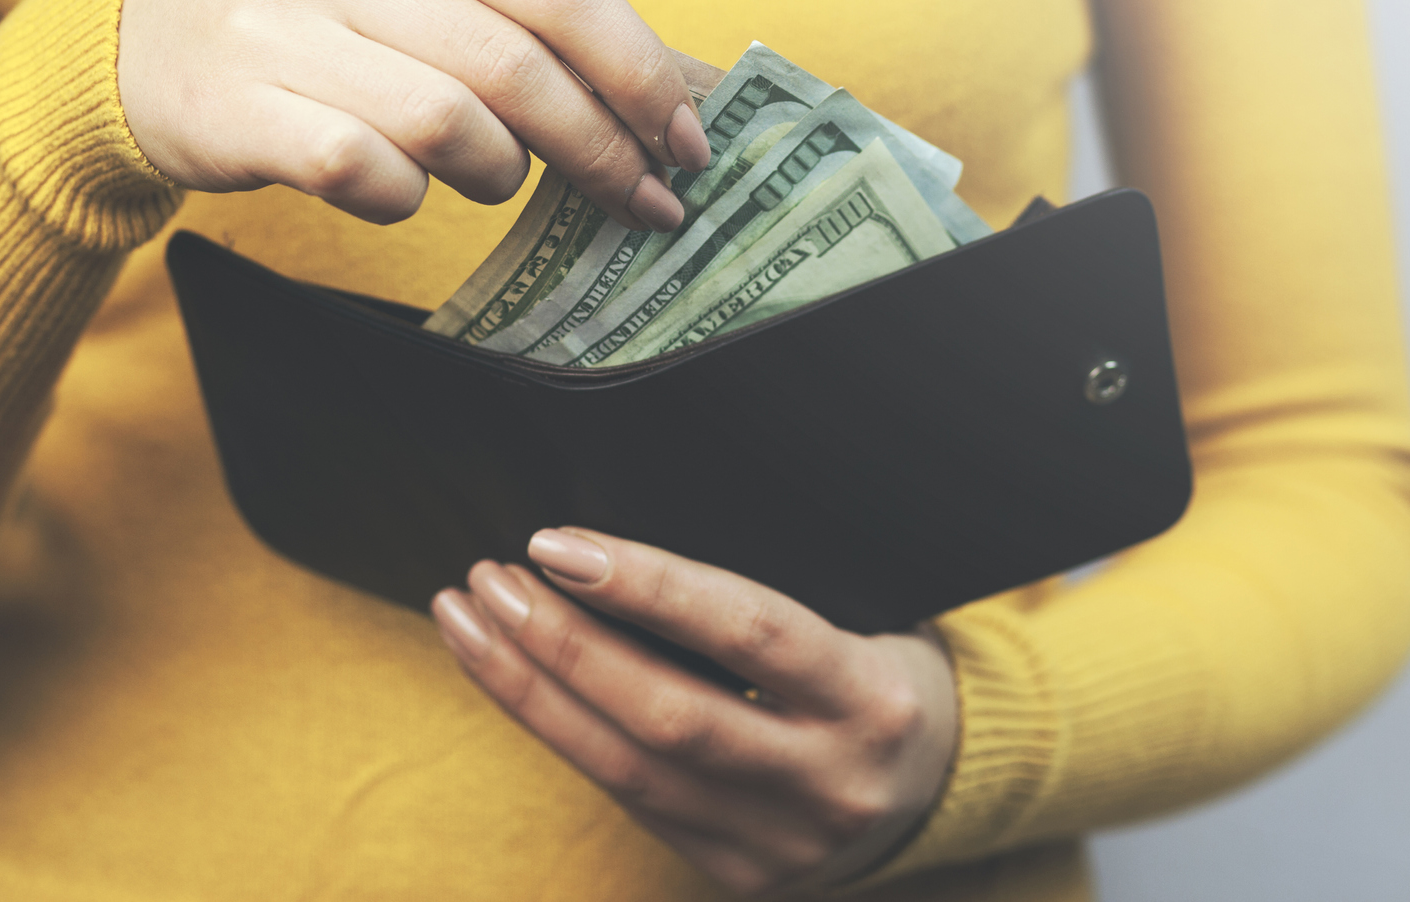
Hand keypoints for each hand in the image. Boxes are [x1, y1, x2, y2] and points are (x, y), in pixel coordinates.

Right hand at [117, 0, 710, 227]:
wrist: (121, 29)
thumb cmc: (298, 6)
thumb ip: (507, 7)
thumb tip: (671, 87)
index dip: (637, 66)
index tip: (685, 136)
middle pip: (514, 64)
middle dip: (599, 146)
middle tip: (640, 199)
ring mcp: (276, 29)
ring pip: (447, 124)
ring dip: (500, 172)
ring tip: (497, 178)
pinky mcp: (233, 110)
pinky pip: (363, 171)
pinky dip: (408, 199)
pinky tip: (405, 192)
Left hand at [432, 529, 958, 897]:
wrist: (939, 787)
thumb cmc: (879, 669)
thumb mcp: (863, 617)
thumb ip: (764, 598)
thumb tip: (623, 542)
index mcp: (872, 697)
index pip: (747, 630)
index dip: (646, 584)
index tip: (557, 543)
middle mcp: (830, 781)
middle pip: (667, 715)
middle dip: (561, 643)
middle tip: (491, 577)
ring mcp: (781, 843)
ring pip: (627, 771)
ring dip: (530, 689)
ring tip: (470, 619)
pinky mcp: (739, 875)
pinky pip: (628, 803)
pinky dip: (560, 734)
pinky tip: (513, 680)